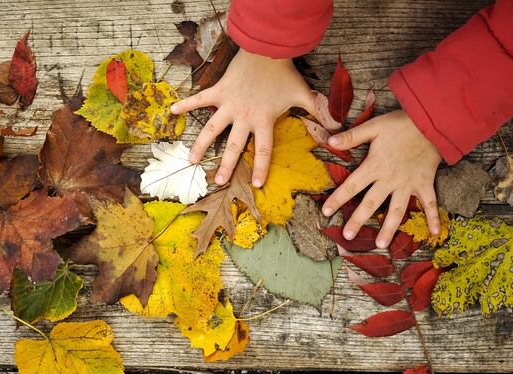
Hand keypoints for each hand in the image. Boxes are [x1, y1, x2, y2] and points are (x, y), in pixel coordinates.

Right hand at [170, 48, 315, 186]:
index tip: (256, 184)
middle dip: (227, 166)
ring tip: (192, 161)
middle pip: (234, 147)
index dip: (260, 168)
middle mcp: (244, 117)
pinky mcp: (219, 91)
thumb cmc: (285, 74)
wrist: (267, 50)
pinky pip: (199, 99)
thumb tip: (340, 127)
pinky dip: (185, 104)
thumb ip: (320, 113)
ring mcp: (229, 105)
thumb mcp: (305, 95)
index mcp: (263, 121)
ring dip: (201, 145)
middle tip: (219, 182)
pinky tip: (171, 111)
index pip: (263, 150)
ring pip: (212, 129)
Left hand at [321, 110, 441, 247]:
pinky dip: (433, 218)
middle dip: (358, 220)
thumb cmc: (401, 124)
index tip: (325, 211)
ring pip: (397, 210)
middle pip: (371, 203)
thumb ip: (352, 136)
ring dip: (389, 228)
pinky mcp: (425, 184)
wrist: (432, 123)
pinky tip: (435, 233)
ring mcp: (408, 184)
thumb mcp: (374, 126)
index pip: (352, 186)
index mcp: (375, 166)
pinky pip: (430, 203)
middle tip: (347, 236)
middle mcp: (390, 179)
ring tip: (381, 244)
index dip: (337, 198)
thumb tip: (330, 141)